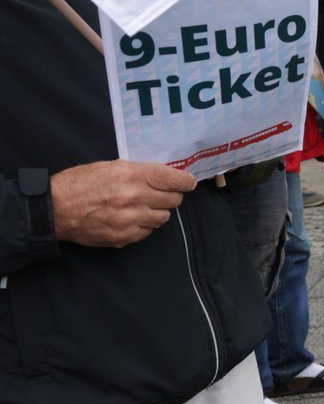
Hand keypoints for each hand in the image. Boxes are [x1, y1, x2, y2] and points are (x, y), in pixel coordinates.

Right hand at [49, 161, 195, 247]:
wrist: (54, 209)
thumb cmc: (79, 183)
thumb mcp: (110, 167)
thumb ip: (139, 172)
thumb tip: (165, 176)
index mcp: (132, 175)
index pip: (174, 179)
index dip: (186, 181)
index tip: (188, 183)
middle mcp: (135, 198)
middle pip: (174, 200)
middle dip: (170, 196)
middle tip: (160, 193)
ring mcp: (131, 220)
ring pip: (163, 217)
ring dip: (157, 211)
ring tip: (141, 206)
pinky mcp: (125, 237)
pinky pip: (148, 231)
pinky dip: (143, 225)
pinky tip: (129, 218)